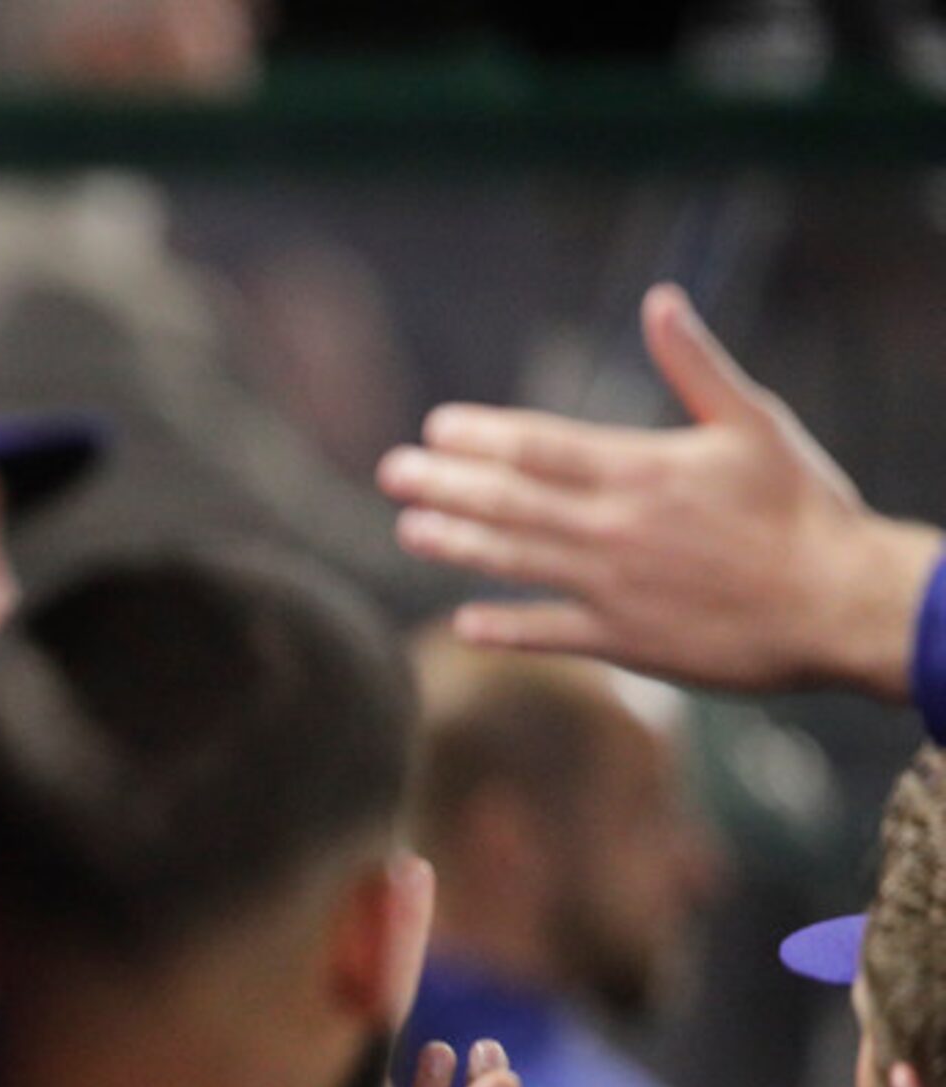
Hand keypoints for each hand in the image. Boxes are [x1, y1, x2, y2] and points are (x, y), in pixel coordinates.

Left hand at [378, 282, 941, 697]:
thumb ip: (696, 364)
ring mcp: (613, 586)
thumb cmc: (804, 506)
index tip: (437, 426)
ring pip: (513, 561)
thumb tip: (660, 298)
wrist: (840, 603)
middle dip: (444, 484)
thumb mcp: (755, 421)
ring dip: (454, 545)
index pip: (539, 445)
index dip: (481, 435)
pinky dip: (502, 628)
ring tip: (408, 529)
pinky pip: (548, 632)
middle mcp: (614, 526)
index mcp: (641, 469)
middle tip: (393, 472)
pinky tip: (461, 623)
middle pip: (508, 499)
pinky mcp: (624, 640)